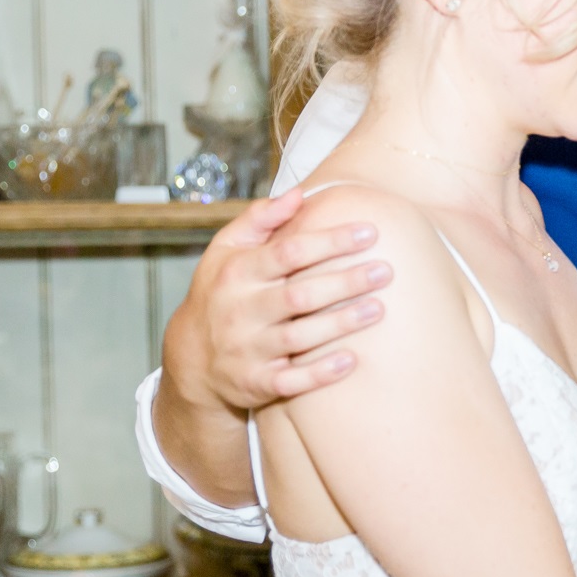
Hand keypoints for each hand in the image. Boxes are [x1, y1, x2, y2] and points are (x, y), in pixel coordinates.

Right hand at [167, 188, 397, 412]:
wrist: (190, 356)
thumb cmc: (221, 291)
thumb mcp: (225, 250)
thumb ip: (260, 219)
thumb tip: (299, 193)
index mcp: (237, 274)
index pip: (287, 253)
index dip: (329, 241)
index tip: (370, 232)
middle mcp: (240, 311)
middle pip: (298, 295)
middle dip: (344, 282)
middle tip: (386, 271)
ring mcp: (247, 349)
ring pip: (299, 337)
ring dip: (340, 324)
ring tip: (379, 308)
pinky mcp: (256, 383)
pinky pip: (290, 381)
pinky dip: (320, 373)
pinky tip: (352, 360)